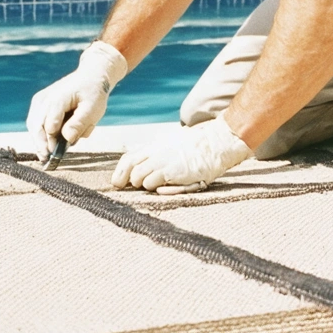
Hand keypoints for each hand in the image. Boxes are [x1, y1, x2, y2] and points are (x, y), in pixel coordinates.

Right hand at [27, 41, 128, 159]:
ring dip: (40, 139)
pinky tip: (49, 142)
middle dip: (41, 144)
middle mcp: (44, 99)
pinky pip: (36, 121)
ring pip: (33, 124)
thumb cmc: (93, 93)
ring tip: (46, 154)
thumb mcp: (93, 109)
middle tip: (46, 160)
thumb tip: (67, 139)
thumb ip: (80, 123)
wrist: (90, 76)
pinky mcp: (39, 103)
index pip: (49, 125)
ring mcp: (40, 100)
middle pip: (36, 126)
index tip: (54, 154)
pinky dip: (42, 132)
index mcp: (58, 98)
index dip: (51, 141)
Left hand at [111, 116, 252, 193]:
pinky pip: (152, 183)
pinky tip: (161, 188)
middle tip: (121, 187)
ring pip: (138, 177)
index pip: (130, 156)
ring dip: (141, 184)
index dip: (120, 169)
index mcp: (156, 145)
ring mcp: (163, 161)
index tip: (117, 181)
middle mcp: (156, 151)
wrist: (215, 144)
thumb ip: (160, 152)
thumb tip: (144, 160)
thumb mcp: (174, 144)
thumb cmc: (198, 148)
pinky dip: (153, 188)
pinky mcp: (171, 171)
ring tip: (150, 185)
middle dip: (123, 178)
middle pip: (130, 165)